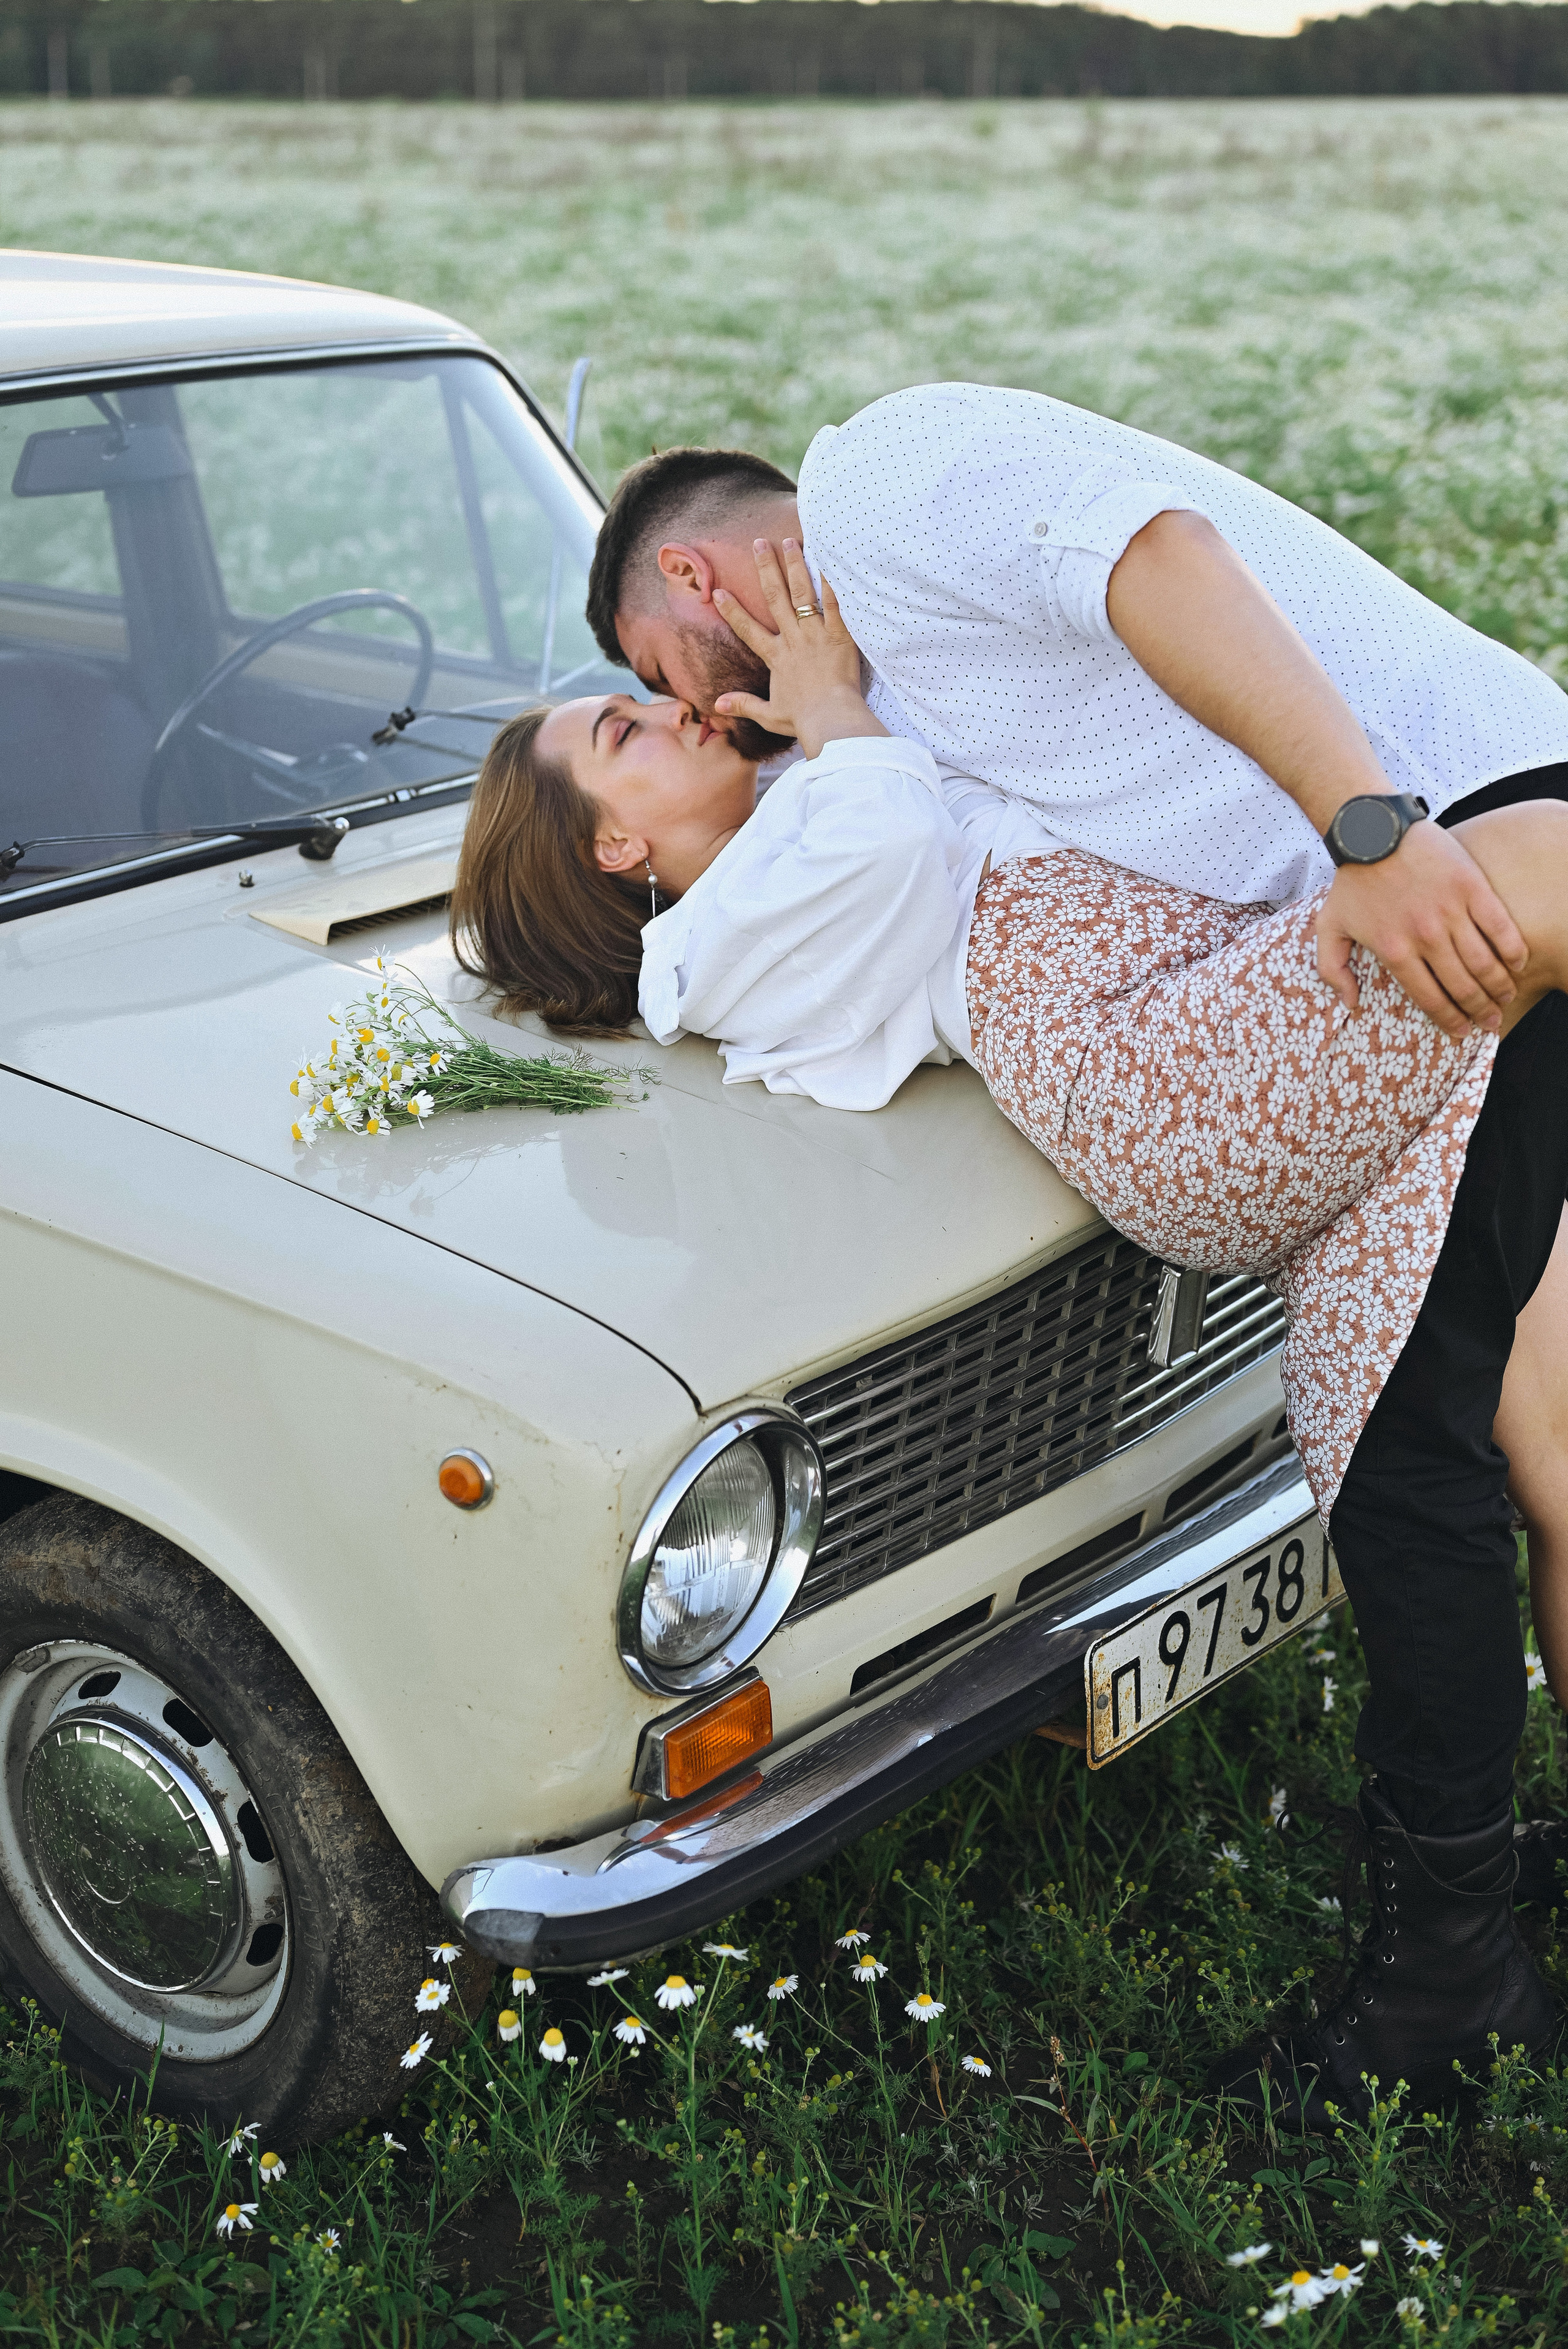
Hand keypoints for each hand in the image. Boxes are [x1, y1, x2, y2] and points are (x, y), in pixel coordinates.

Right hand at [712, 539, 884, 758]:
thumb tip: (717, 705)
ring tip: (791, 541)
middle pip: (776, 598)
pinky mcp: (840, 637)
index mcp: (776, 657)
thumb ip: (744, 705)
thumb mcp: (769, 716)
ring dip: (796, 565)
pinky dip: (832, 583)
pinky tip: (828, 561)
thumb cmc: (803, 720)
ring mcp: (816, 636)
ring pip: (803, 594)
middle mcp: (793, 640)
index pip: (748, 630)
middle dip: (766, 568)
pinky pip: (836, 605)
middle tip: (759, 543)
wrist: (831, 720)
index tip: (719, 592)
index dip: (732, 611)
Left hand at [1316, 819, 1527, 1036]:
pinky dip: (1513, 949)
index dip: (1450, 1020)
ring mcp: (1451, 912)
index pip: (1430, 998)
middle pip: (1463, 986)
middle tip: (1490, 1021)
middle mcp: (1426, 937)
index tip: (1461, 1032)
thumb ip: (1332, 969)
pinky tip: (1518, 963)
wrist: (1373, 831)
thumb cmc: (1352, 880)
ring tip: (1505, 997)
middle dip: (1480, 1011)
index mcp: (1395, 951)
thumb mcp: (1328, 926)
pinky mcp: (1471, 887)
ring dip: (1499, 986)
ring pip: (1485, 962)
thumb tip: (1350, 1003)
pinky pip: (1500, 927)